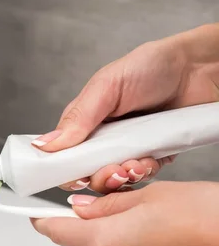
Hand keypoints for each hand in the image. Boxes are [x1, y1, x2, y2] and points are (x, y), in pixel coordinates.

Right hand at [32, 24, 218, 192]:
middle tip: (110, 170)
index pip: (62, 154)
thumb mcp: (106, 87)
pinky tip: (149, 161)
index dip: (63, 169)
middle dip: (97, 177)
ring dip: (122, 178)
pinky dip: (144, 174)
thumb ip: (77, 118)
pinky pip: (142, 176)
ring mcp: (127, 148)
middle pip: (87, 173)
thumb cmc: (151, 66)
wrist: (200, 69)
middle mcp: (103, 137)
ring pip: (114, 179)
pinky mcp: (151, 155)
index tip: (72, 174)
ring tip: (133, 164)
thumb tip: (44, 144)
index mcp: (84, 121)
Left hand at [32, 181, 218, 245]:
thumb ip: (108, 205)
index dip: (41, 219)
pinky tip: (150, 236)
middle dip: (79, 227)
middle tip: (93, 205)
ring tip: (130, 216)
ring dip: (104, 241)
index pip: (57, 232)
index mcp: (107, 243)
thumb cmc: (207, 218)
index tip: (33, 212)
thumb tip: (83, 207)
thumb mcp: (150, 195)